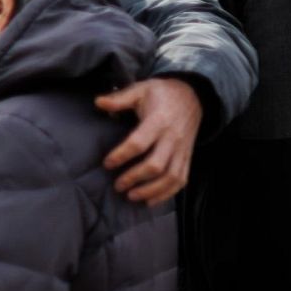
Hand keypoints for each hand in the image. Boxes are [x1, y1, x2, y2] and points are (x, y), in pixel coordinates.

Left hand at [96, 77, 202, 204]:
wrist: (193, 95)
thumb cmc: (161, 93)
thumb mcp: (141, 89)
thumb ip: (120, 98)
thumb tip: (98, 103)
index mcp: (159, 120)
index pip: (139, 143)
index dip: (122, 155)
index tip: (107, 164)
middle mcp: (173, 137)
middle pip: (156, 164)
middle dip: (135, 178)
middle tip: (117, 185)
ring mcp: (182, 150)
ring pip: (171, 177)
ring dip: (151, 190)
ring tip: (131, 196)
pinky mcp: (187, 157)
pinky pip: (181, 180)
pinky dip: (167, 194)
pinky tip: (150, 201)